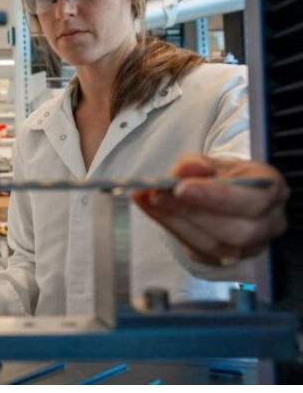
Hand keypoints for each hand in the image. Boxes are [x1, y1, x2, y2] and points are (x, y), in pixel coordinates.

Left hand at [132, 153, 288, 265]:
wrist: (219, 195)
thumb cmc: (220, 177)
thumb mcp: (209, 162)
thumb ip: (195, 164)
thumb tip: (185, 169)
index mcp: (272, 190)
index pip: (255, 200)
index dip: (217, 197)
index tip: (181, 187)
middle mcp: (268, 223)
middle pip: (238, 230)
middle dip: (192, 213)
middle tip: (157, 195)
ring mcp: (249, 247)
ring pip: (215, 245)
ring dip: (176, 222)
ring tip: (149, 200)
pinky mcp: (224, 259)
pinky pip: (198, 251)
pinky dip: (172, 228)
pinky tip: (152, 209)